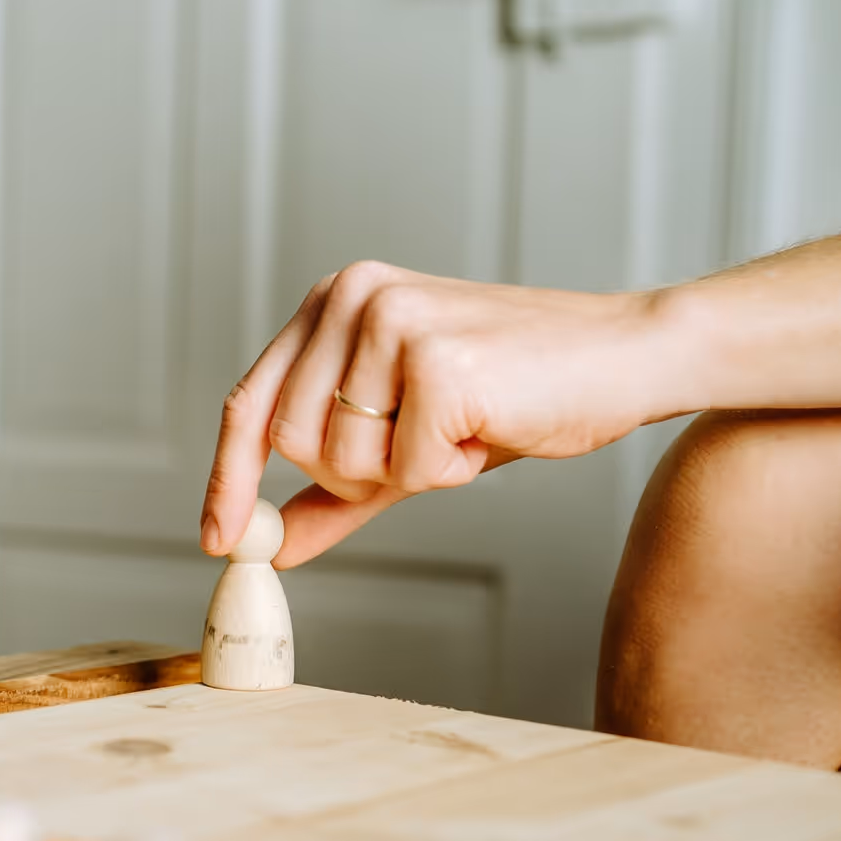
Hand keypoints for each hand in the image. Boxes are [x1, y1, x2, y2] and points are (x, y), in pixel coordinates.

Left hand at [200, 260, 682, 567]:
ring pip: (342, 461)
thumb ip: (335, 491)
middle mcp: (351, 296)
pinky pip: (406, 470)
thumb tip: (270, 544)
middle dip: (358, 473)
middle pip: (291, 444)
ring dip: (407, 472)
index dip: (227, 479)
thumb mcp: (404, 445)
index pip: (249, 403)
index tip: (217, 541)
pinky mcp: (436, 360)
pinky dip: (448, 470)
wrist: (623, 360)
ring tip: (460, 426)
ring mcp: (391, 320)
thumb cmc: (515, 393)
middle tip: (425, 442)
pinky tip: (487, 427)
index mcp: (333, 302)